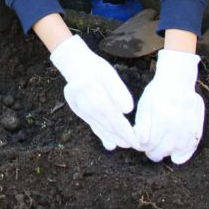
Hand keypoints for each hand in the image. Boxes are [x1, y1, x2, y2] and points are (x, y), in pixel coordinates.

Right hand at [50, 35, 137, 150]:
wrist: (73, 63)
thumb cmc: (95, 67)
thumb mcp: (109, 73)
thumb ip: (118, 91)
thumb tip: (128, 110)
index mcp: (91, 89)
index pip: (110, 113)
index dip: (123, 128)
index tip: (135, 138)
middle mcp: (82, 101)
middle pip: (103, 121)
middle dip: (119, 135)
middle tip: (134, 145)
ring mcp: (77, 106)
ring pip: (96, 125)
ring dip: (111, 136)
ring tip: (124, 144)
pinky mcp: (76, 110)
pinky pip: (90, 124)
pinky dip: (100, 134)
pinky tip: (109, 142)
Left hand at [134, 49, 204, 163]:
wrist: (178, 81)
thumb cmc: (157, 92)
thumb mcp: (144, 105)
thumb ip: (141, 125)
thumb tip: (139, 143)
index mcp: (162, 117)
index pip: (150, 142)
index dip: (143, 147)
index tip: (140, 146)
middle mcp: (177, 123)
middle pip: (164, 149)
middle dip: (154, 153)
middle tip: (149, 152)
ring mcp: (189, 126)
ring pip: (177, 150)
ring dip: (167, 153)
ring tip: (160, 150)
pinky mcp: (197, 126)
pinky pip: (192, 146)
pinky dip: (184, 155)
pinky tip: (177, 158)